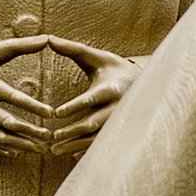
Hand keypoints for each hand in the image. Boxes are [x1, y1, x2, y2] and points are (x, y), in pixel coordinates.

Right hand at [0, 35, 54, 155]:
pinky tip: (16, 152)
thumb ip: (18, 46)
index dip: (34, 106)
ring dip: (20, 144)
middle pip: (7, 121)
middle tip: (50, 136)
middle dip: (31, 130)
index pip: (13, 97)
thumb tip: (47, 38)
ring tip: (40, 149)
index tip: (51, 113)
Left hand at [47, 35, 142, 156]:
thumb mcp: (97, 57)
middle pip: (94, 123)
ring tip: (53, 150)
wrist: (147, 84)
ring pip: (96, 138)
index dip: (75, 106)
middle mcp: (118, 108)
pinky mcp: (119, 131)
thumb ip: (73, 49)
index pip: (92, 99)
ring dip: (74, 145)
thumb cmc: (115, 69)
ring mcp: (119, 122)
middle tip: (52, 136)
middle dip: (72, 131)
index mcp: (112, 89)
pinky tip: (70, 156)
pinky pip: (102, 145)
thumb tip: (48, 38)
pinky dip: (86, 152)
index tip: (56, 113)